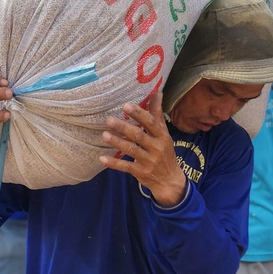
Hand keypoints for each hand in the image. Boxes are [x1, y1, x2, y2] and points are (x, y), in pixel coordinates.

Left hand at [101, 92, 186, 207]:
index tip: (126, 106)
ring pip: (131, 151)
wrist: (170, 180)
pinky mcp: (140, 172)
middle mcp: (156, 148)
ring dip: (117, 143)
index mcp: (162, 136)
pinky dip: (114, 163)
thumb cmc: (165, 152)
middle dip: (124, 128)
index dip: (139, 114)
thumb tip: (158, 93)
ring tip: (104, 135)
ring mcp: (148, 161)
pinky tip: (102, 158)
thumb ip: (158, 114)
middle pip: (139, 136)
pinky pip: (126, 167)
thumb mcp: (164, 133)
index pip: (151, 123)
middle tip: (109, 120)